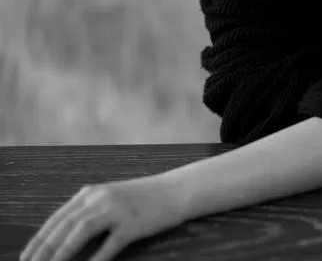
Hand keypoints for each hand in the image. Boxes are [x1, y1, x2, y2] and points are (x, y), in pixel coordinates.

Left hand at [20, 174, 185, 260]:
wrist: (175, 190)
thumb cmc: (143, 197)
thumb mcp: (111, 198)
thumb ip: (88, 211)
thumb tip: (62, 237)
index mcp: (93, 192)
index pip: (57, 218)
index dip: (38, 239)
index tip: (24, 257)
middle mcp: (101, 197)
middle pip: (64, 225)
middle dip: (43, 250)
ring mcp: (118, 209)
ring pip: (81, 232)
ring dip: (60, 254)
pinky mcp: (133, 224)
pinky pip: (109, 245)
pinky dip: (94, 260)